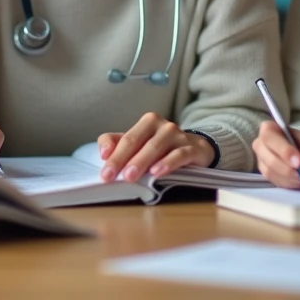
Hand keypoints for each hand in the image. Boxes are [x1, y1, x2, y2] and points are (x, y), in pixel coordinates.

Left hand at [97, 112, 214, 181]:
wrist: (195, 148)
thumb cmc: (162, 148)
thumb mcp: (140, 143)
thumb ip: (117, 143)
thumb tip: (103, 153)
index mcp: (147, 122)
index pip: (126, 139)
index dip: (113, 156)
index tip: (104, 173)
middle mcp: (163, 126)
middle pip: (138, 141)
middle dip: (123, 159)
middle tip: (111, 176)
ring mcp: (179, 136)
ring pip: (156, 147)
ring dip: (141, 161)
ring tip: (130, 176)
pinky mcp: (192, 149)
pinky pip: (179, 155)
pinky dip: (167, 163)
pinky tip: (157, 172)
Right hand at [251, 121, 299, 189]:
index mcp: (270, 129)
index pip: (270, 136)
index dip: (283, 149)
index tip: (299, 161)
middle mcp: (261, 144)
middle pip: (268, 156)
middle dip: (286, 167)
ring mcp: (261, 160)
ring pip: (270, 170)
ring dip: (289, 176)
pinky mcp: (265, 174)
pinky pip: (273, 180)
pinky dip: (288, 182)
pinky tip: (298, 180)